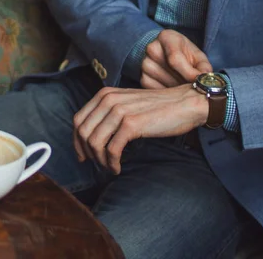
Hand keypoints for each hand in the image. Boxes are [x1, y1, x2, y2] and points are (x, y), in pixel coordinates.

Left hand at [72, 84, 208, 173]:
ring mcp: (119, 111)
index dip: (77, 141)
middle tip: (97, 165)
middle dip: (87, 153)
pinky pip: (111, 150)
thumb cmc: (160, 107)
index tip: (83, 156)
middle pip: (83, 132)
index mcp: (105, 94)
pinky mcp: (131, 124)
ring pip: (94, 142)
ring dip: (100, 160)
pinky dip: (111, 163)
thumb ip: (110, 113)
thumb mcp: (129, 104)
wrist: (186, 103)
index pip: (79, 120)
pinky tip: (117, 168)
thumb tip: (93, 136)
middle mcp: (109, 100)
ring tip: (110, 167)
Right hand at [141, 30, 211, 88]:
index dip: (188, 73)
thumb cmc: (185, 53)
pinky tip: (175, 89)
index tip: (198, 81)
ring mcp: (145, 63)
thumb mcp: (198, 56)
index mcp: (166, 37)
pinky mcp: (143, 78)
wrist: (168, 53)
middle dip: (185, 83)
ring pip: (164, 84)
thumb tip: (205, 81)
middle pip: (170, 73)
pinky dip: (169, 94)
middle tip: (194, 85)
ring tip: (184, 85)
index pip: (175, 59)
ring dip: (178, 90)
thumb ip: (203, 67)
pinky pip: (157, 91)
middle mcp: (152, 48)